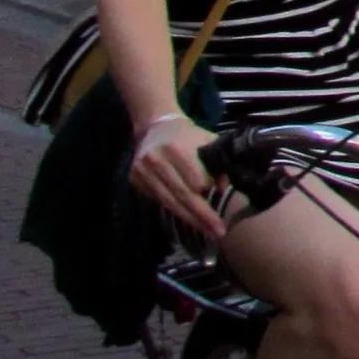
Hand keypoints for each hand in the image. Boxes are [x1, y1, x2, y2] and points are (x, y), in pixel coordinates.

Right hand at [129, 110, 226, 240]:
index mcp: (176, 148)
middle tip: (218, 232)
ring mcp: (142, 171)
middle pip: (182, 194)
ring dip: (190, 220)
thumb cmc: (189, 136)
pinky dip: (175, 211)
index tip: (221, 203)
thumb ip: (218, 163)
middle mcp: (156, 160)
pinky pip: (158, 201)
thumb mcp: (208, 142)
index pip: (194, 178)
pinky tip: (189, 221)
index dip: (207, 191)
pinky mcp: (135, 179)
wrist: (156, 126)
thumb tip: (223, 187)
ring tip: (207, 232)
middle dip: (202, 216)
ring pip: (169, 202)